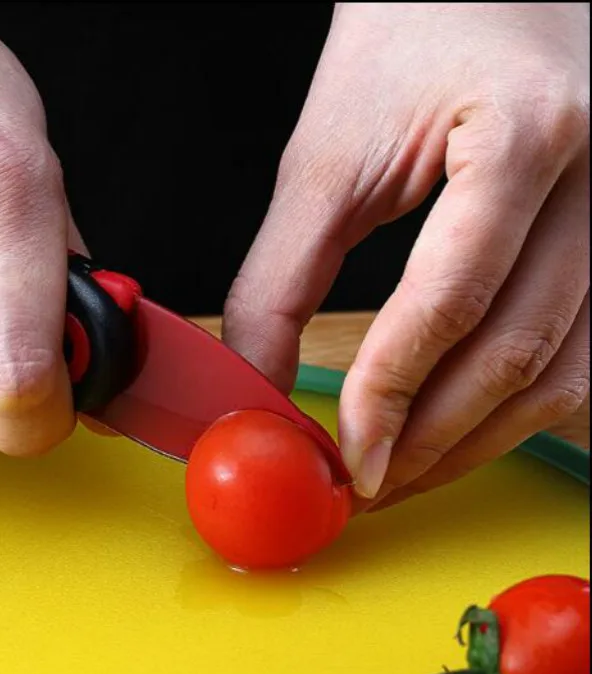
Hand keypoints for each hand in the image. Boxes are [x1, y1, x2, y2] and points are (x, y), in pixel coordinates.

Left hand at [222, 2, 588, 509]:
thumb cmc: (402, 48)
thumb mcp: (324, 159)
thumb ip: (280, 280)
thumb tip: (258, 387)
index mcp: (523, 133)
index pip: (453, 300)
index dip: (391, 393)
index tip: (347, 455)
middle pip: (517, 352)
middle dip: (432, 438)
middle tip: (368, 481)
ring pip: (563, 373)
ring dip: (475, 441)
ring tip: (403, 469)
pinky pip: (582, 356)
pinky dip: (516, 409)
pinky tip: (459, 427)